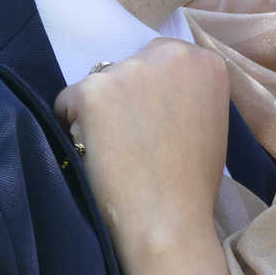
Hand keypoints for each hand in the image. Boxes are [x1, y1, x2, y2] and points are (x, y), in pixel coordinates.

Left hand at [55, 41, 231, 266]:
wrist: (169, 221)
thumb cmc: (193, 183)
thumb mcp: (208, 122)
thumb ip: (188, 94)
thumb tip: (154, 92)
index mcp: (204, 62)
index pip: (162, 60)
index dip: (152, 93)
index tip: (153, 124)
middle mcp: (170, 53)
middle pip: (129, 66)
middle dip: (125, 96)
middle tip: (130, 140)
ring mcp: (129, 69)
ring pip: (98, 84)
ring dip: (99, 113)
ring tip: (113, 152)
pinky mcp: (93, 90)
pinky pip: (67, 103)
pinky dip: (73, 127)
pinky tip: (92, 154)